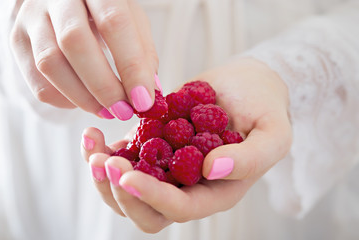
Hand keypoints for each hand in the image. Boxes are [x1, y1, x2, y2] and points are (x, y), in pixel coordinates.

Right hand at [10, 0, 158, 118]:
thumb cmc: (104, 9)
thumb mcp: (131, 18)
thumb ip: (143, 51)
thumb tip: (150, 92)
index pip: (114, 22)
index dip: (130, 66)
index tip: (144, 100)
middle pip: (75, 42)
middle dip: (104, 86)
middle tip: (124, 111)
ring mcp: (30, 17)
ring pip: (50, 64)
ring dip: (84, 98)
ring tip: (108, 111)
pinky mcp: (16, 39)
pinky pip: (37, 82)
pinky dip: (65, 100)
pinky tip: (85, 101)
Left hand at [81, 58, 291, 232]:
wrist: (247, 85)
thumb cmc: (265, 108)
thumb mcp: (273, 133)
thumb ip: (252, 158)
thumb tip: (212, 168)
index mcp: (216, 191)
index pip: (180, 208)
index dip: (152, 197)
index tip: (127, 175)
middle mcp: (187, 186)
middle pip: (146, 212)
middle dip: (120, 193)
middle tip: (104, 163)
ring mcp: (167, 167)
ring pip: (126, 189)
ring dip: (103, 174)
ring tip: (92, 144)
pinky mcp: (153, 144)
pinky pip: (123, 159)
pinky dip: (103, 151)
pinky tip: (95, 134)